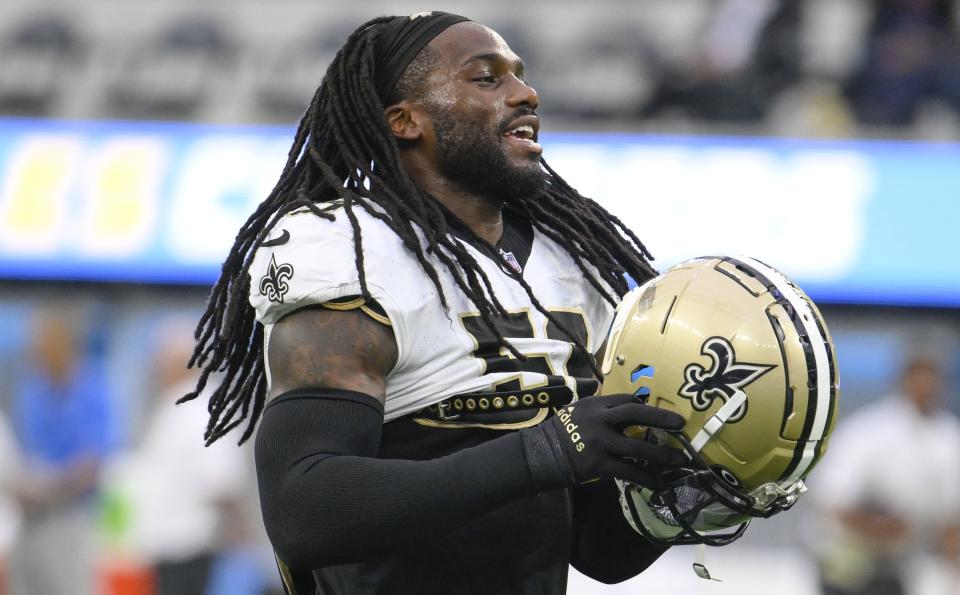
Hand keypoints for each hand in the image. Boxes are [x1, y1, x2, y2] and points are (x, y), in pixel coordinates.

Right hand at [521, 394, 685, 488]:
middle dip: (661, 419)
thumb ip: (599, 409)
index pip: (627, 401)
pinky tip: (659, 484)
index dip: (646, 407)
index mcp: (595, 405)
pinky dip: (645, 478)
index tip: (659, 415)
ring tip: (680, 460)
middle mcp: (600, 419)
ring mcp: (600, 442)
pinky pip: (628, 471)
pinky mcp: (599, 464)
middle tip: (681, 425)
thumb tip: (625, 407)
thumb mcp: (577, 411)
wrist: (539, 455)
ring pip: (637, 447)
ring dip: (662, 454)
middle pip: (636, 414)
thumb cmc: (558, 433)